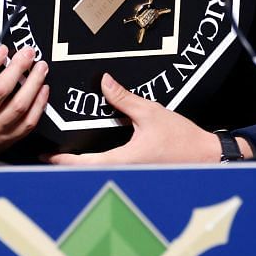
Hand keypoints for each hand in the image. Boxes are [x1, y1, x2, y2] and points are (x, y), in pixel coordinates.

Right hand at [0, 46, 48, 155]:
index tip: (2, 49)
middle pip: (2, 91)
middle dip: (17, 68)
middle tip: (28, 53)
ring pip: (20, 106)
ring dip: (33, 84)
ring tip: (40, 68)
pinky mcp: (9, 140)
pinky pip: (29, 122)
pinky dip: (39, 104)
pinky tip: (43, 89)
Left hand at [48, 73, 249, 165]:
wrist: (209, 157)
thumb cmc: (184, 140)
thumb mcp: (151, 113)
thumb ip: (124, 98)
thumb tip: (103, 81)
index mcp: (124, 159)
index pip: (84, 163)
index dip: (62, 161)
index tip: (45, 156)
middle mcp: (124, 171)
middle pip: (86, 172)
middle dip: (66, 165)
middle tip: (47, 155)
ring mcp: (131, 174)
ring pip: (98, 173)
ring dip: (81, 166)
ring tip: (63, 156)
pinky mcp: (138, 172)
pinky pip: (111, 170)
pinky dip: (96, 164)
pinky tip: (90, 156)